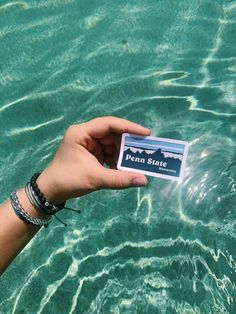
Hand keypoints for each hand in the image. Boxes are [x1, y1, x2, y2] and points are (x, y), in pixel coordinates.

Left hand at [36, 116, 150, 203]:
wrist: (51, 191)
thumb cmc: (68, 180)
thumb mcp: (95, 178)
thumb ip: (120, 179)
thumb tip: (143, 180)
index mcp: (81, 133)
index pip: (108, 124)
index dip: (128, 127)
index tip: (145, 133)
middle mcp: (85, 134)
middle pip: (111, 134)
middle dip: (126, 144)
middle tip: (142, 152)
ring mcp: (88, 144)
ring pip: (111, 144)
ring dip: (122, 154)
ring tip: (133, 163)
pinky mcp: (91, 153)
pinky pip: (108, 152)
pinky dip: (116, 160)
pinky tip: (122, 168)